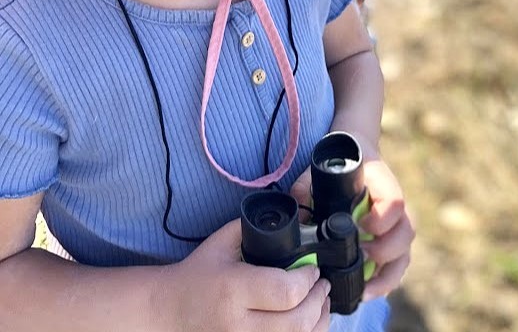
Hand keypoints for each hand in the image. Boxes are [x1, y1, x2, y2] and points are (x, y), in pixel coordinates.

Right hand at [160, 218, 330, 331]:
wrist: (167, 311)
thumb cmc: (196, 274)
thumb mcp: (222, 242)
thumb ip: (254, 229)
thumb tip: (290, 223)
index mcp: (233, 289)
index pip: (286, 290)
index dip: (309, 279)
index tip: (314, 268)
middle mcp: (238, 324)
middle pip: (298, 321)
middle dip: (319, 301)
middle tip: (323, 285)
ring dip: (318, 322)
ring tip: (321, 304)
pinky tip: (307, 323)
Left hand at [290, 157, 414, 300]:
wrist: (355, 155)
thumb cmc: (337, 165)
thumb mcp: (320, 169)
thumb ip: (305, 187)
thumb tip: (297, 211)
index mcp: (379, 181)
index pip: (394, 200)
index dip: (381, 219)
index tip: (362, 227)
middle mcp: (394, 203)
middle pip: (406, 230)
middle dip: (386, 250)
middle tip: (361, 255)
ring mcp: (396, 222)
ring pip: (405, 251)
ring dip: (387, 273)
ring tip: (364, 288)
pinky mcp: (391, 239)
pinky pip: (398, 264)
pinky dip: (386, 281)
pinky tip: (367, 291)